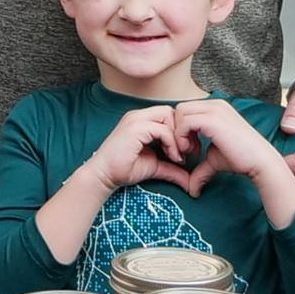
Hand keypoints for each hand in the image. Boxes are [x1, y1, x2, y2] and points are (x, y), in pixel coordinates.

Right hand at [85, 105, 201, 195]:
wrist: (104, 175)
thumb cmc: (125, 169)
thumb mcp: (156, 166)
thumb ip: (173, 169)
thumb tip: (190, 182)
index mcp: (142, 120)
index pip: (169, 114)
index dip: (180, 131)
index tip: (186, 152)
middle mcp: (139, 116)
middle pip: (171, 111)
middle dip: (182, 131)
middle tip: (186, 152)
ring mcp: (135, 120)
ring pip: (168, 116)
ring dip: (177, 137)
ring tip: (178, 156)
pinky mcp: (135, 128)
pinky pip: (162, 129)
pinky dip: (171, 143)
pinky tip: (172, 157)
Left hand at [170, 98, 289, 194]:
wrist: (260, 162)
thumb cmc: (241, 159)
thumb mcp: (214, 159)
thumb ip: (199, 167)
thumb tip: (191, 189)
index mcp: (216, 108)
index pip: (186, 111)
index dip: (182, 129)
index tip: (188, 149)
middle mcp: (215, 104)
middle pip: (180, 109)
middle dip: (177, 130)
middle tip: (187, 150)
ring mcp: (215, 109)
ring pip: (180, 113)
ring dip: (179, 134)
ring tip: (191, 151)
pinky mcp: (212, 119)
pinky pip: (185, 122)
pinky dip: (182, 137)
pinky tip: (192, 151)